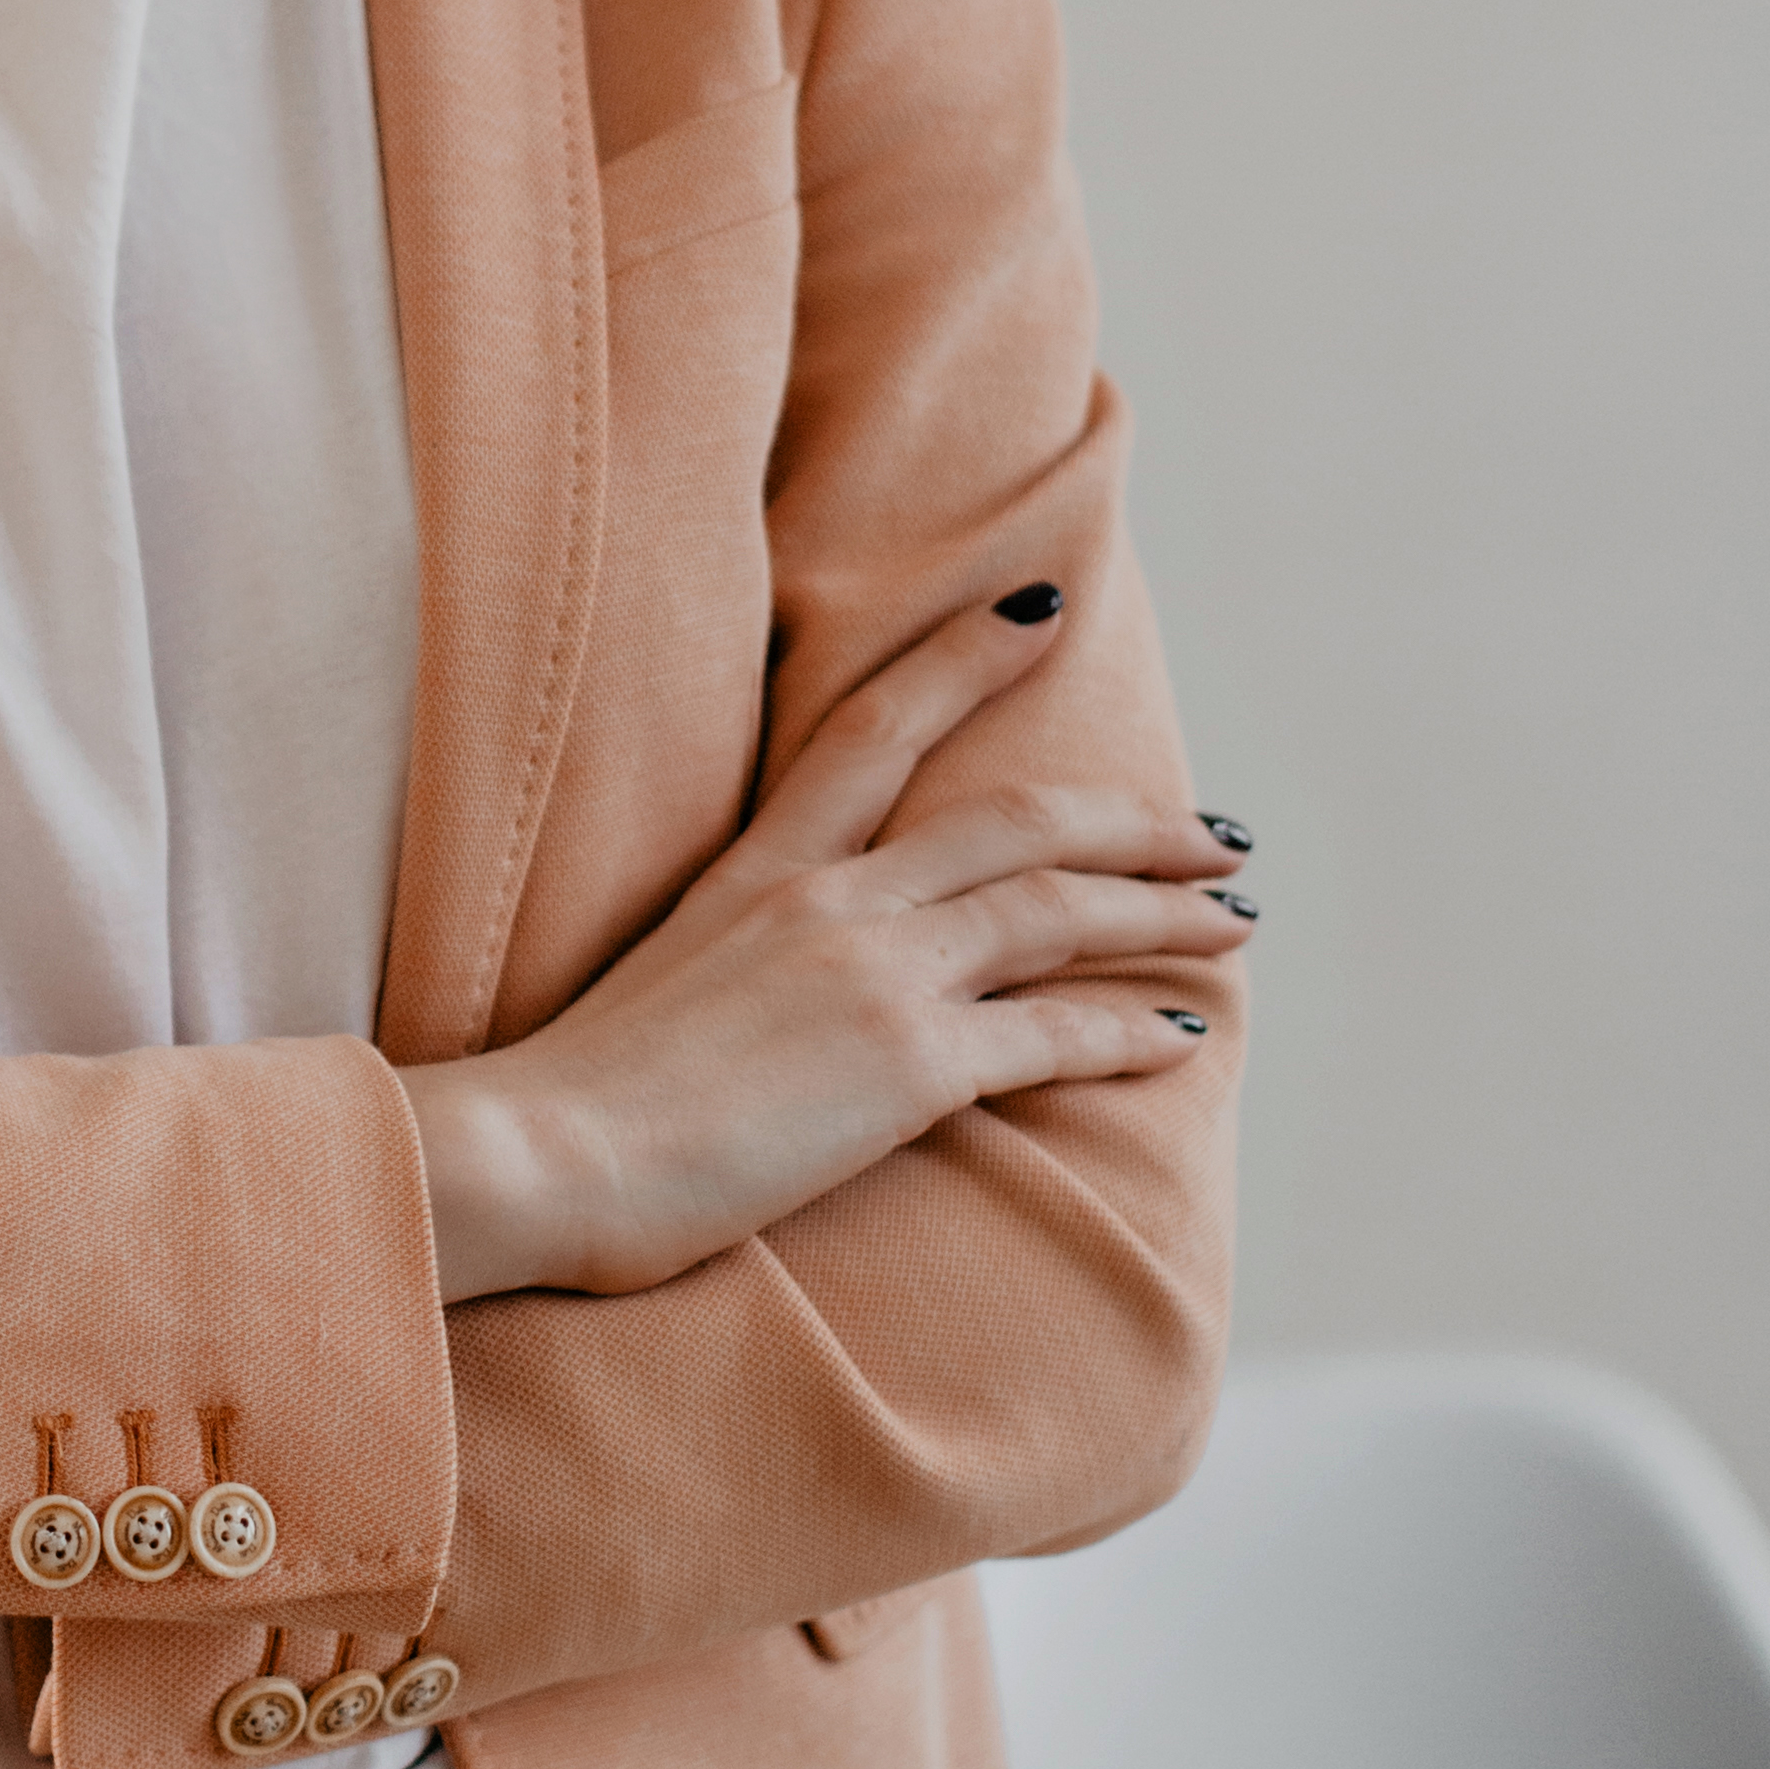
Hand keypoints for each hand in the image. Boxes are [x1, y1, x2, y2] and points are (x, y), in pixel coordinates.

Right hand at [401, 591, 1247, 1303]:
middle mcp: (826, 900)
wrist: (534, 1157)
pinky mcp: (902, 1066)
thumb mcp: (661, 986)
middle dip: (1133, 821)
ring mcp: (870, 976)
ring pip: (1054, 910)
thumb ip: (741, 962)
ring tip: (1235, 915)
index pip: (874, 726)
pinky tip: (1179, 1031)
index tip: (1041, 611)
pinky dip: (1126, 1025)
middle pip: (1016, 821)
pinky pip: (1050, 1033)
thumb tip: (790, 991)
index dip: (964, 658)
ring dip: (1160, 909)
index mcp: (759, 871)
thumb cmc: (576, 1101)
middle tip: (1217, 831)